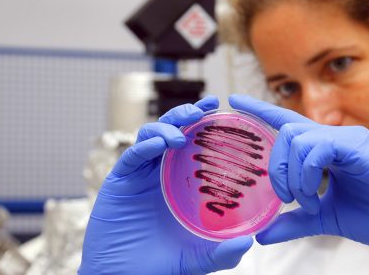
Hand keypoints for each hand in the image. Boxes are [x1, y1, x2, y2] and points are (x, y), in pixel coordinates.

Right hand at [79, 96, 252, 274]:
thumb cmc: (162, 265)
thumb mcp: (199, 259)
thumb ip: (222, 253)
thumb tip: (248, 242)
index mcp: (181, 182)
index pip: (194, 145)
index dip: (206, 124)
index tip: (221, 109)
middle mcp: (161, 172)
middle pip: (173, 131)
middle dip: (186, 115)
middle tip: (203, 109)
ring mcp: (140, 175)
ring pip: (150, 136)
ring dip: (165, 128)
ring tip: (179, 137)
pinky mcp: (119, 181)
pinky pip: (131, 156)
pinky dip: (144, 147)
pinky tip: (157, 146)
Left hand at [229, 94, 368, 274]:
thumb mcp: (327, 220)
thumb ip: (295, 222)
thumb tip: (260, 235)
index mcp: (328, 150)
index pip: (289, 124)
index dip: (260, 110)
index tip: (234, 100)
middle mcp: (338, 138)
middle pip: (287, 133)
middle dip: (277, 167)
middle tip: (286, 198)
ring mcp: (351, 140)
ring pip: (299, 138)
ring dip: (293, 175)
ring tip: (306, 201)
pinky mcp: (362, 148)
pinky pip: (320, 148)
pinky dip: (308, 174)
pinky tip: (316, 196)